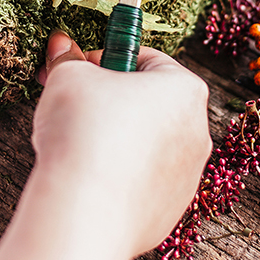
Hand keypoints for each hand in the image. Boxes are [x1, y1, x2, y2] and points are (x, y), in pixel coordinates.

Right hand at [33, 31, 212, 257]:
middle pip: (150, 104)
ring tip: (79, 148)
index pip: (146, 59)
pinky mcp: (171, 209)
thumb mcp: (69, 79)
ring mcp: (188, 174)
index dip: (106, 60)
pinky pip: (143, 183)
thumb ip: (68, 60)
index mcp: (185, 88)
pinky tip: (90, 182)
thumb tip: (61, 46)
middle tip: (73, 107)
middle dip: (111, 102)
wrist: (87, 213)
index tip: (78, 70)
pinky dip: (119, 179)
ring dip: (117, 141)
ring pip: (147, 146)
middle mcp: (198, 130)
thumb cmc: (84, 132)